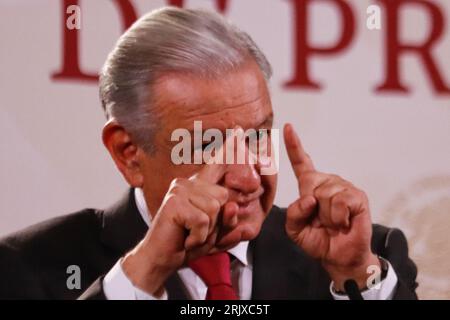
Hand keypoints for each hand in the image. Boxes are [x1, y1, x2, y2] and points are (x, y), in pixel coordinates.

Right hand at [121, 137, 241, 295]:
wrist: (161, 258)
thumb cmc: (188, 243)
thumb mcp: (215, 233)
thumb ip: (228, 220)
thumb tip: (234, 206)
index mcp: (199, 187)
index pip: (216, 164)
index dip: (229, 148)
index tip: (239, 129)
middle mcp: (188, 183)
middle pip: (224, 198)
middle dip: (217, 223)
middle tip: (198, 232)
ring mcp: (180, 190)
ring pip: (215, 209)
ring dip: (207, 232)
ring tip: (191, 234)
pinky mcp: (175, 202)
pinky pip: (203, 221)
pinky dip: (199, 237)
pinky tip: (186, 238)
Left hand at [283, 123, 379, 290]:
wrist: (338, 256)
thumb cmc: (317, 239)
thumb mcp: (295, 229)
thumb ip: (294, 213)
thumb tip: (310, 198)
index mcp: (310, 186)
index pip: (301, 162)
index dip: (294, 145)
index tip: (287, 127)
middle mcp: (327, 182)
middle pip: (310, 185)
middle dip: (311, 208)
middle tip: (321, 221)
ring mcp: (343, 187)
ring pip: (325, 194)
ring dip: (326, 216)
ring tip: (333, 223)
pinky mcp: (357, 196)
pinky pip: (340, 201)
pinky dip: (338, 217)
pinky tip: (344, 222)